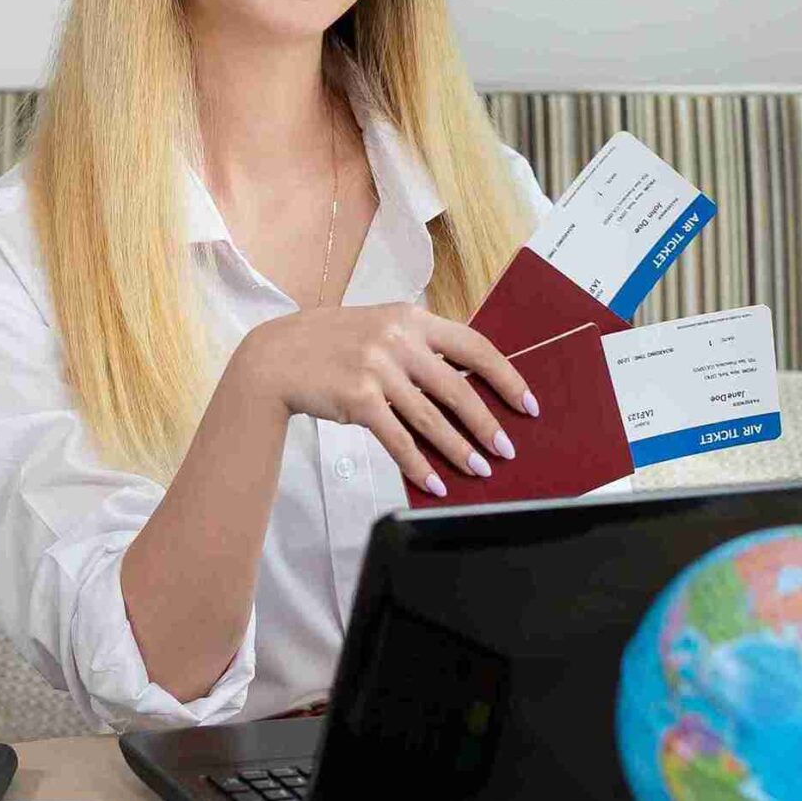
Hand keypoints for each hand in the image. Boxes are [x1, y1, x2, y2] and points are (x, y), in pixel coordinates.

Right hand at [236, 303, 539, 496]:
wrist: (276, 357)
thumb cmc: (329, 344)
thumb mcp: (377, 326)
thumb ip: (416, 344)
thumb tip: (464, 379)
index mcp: (410, 318)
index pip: (474, 346)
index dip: (506, 377)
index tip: (526, 403)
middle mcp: (397, 339)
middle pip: (458, 388)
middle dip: (487, 424)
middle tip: (506, 449)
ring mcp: (377, 368)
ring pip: (431, 419)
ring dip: (459, 450)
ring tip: (478, 470)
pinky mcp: (358, 398)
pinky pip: (398, 439)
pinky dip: (418, 465)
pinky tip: (434, 482)